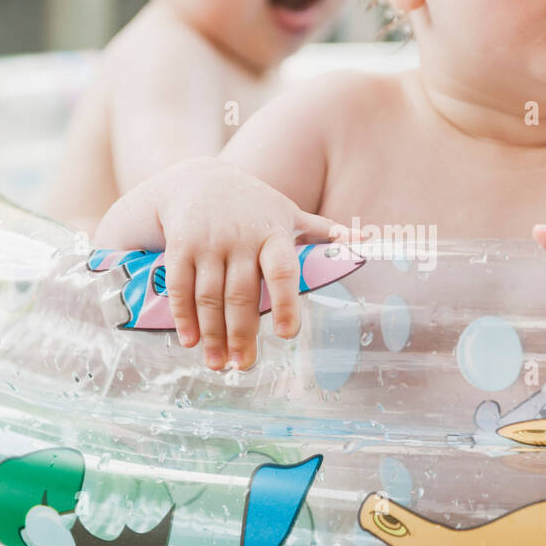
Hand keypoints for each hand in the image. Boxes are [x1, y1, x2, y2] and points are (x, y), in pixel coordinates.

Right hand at [99, 157, 342, 370]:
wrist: (198, 179)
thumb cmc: (254, 204)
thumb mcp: (289, 212)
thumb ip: (323, 230)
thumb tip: (365, 240)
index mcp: (273, 233)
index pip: (281, 271)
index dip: (285, 303)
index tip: (287, 335)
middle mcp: (240, 239)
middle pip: (241, 293)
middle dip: (242, 333)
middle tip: (244, 365)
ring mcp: (208, 243)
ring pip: (209, 295)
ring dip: (213, 334)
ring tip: (218, 364)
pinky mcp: (181, 246)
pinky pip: (180, 286)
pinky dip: (184, 316)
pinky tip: (190, 342)